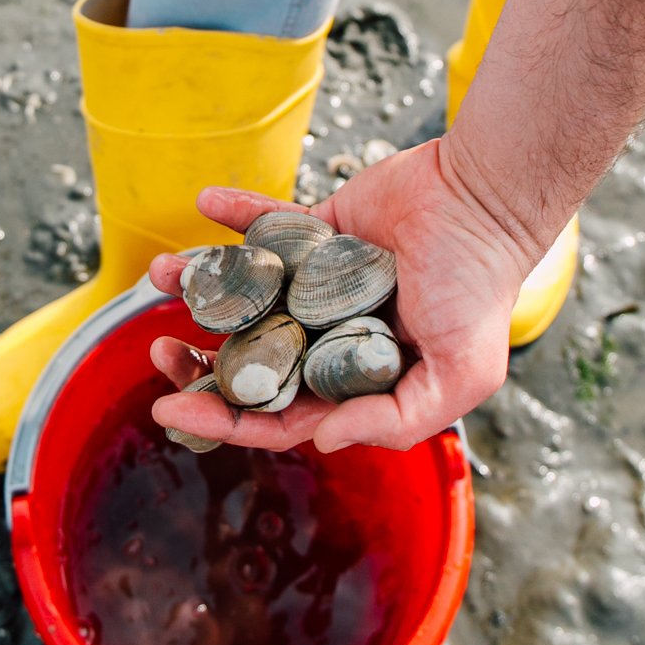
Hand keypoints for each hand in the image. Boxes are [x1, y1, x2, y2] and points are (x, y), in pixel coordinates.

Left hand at [147, 137, 536, 453]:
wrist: (485, 203)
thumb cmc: (478, 291)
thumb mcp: (458, 376)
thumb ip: (396, 421)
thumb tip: (322, 441)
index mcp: (355, 378)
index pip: (279, 412)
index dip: (225, 418)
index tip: (171, 409)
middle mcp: (330, 335)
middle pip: (249, 359)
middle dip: (198, 361)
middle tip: (158, 351)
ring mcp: (320, 282)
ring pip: (248, 292)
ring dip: (201, 283)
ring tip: (162, 274)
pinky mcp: (319, 230)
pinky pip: (268, 223)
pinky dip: (235, 213)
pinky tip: (203, 203)